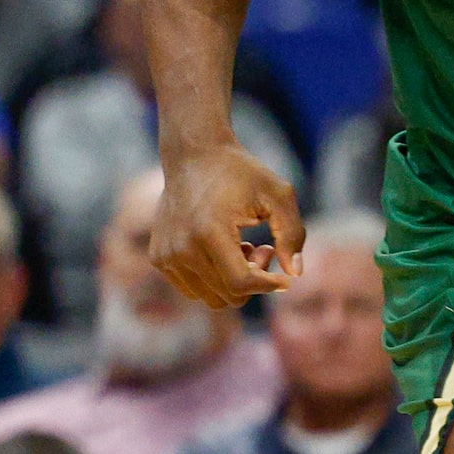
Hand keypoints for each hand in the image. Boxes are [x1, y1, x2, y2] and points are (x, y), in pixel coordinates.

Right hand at [152, 140, 302, 307]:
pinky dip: (215, 278)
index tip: (284, 279)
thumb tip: (295, 275)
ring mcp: (165, 256)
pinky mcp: (159, 258)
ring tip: (244, 246)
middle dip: (254, 279)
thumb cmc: (242, 173)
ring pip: (210, 297)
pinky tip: (226, 248)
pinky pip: (193, 289)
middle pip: (227, 295)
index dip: (267, 286)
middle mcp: (181, 249)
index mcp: (209, 233)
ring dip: (234, 281)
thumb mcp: (278, 194)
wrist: (194, 155)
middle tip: (264, 247)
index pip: (239, 284)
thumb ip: (292, 233)